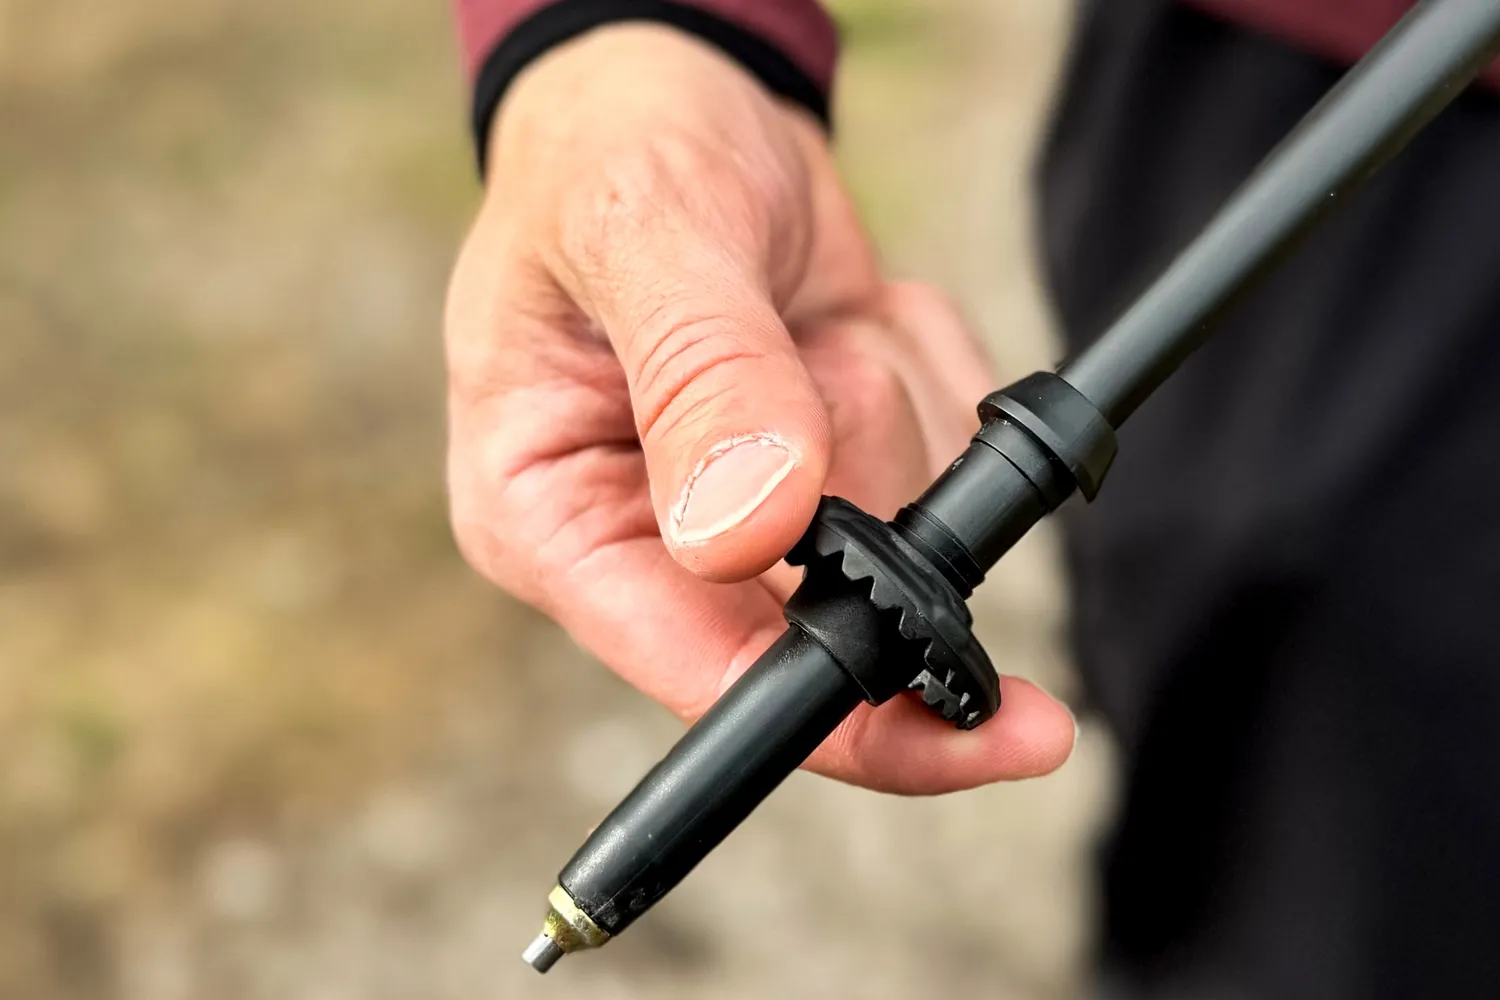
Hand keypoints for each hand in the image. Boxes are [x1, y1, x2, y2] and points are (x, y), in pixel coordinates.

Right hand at [444, 24, 1073, 792]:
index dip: (841, 714)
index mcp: (551, 515)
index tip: (977, 725)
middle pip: (837, 608)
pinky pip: (952, 454)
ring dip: (887, 385)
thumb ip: (701, 378)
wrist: (679, 97)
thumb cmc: (615, 148)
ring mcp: (749, 518)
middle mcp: (646, 541)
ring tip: (805, 302)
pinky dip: (923, 362)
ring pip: (914, 520)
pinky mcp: (833, 474)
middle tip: (819, 334)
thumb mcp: (644, 232)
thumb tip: (749, 537)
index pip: (698, 671)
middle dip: (867, 466)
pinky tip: (842, 307)